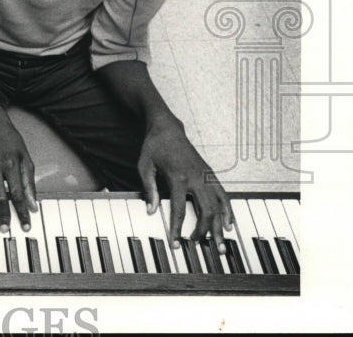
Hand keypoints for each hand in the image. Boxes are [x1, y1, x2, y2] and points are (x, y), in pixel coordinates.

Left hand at [138, 119, 233, 253]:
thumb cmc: (154, 146)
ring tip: (221, 243)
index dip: (177, 229)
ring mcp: (205, 175)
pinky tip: (229, 223)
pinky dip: (228, 210)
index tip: (176, 243)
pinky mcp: (210, 173)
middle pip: (206, 210)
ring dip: (220, 226)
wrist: (167, 128)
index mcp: (178, 177)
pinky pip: (223, 194)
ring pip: (218, 205)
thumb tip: (151, 210)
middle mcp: (195, 177)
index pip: (179, 210)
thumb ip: (149, 189)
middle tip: (201, 246)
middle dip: (205, 231)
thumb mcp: (144, 166)